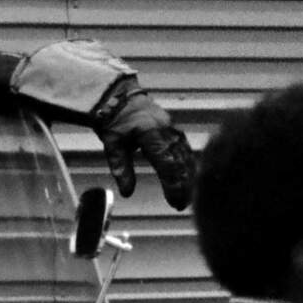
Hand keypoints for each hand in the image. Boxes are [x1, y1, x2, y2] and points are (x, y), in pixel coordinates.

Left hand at [98, 76, 195, 209]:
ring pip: (187, 158)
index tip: (174, 202)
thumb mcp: (112, 143)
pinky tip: (190, 180)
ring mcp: (174, 131)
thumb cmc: (114, 120)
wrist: (121, 96)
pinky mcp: (175, 131)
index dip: (173, 186)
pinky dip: (189, 167)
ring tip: (186, 198)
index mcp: (152, 135)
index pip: (167, 165)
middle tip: (181, 206)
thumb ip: (120, 167)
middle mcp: (168, 133)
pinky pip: (186, 151)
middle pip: (181, 164)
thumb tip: (127, 193)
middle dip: (183, 187)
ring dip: (188, 179)